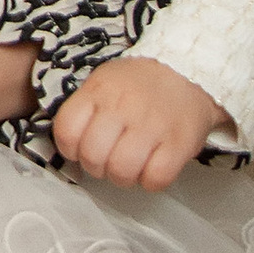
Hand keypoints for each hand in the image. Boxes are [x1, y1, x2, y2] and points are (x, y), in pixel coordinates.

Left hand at [53, 55, 222, 190]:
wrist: (187, 71)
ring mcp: (152, 125)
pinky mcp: (179, 143)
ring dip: (123, 177)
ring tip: (130, 167)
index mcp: (99, 90)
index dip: (70, 149)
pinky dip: (151, 181)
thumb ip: (84, 110)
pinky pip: (156, 178)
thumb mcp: (103, 82)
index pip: (66, 131)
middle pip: (92, 155)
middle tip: (107, 161)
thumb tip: (70, 148)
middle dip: (96, 167)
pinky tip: (152, 168)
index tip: (80, 149)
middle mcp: (122, 107)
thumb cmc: (140, 83)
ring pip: (122, 171)